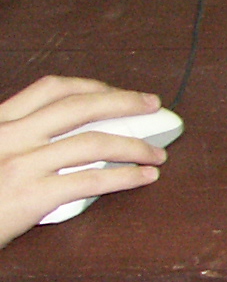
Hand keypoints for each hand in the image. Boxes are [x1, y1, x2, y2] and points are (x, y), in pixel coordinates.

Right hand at [0, 77, 167, 246]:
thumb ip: (18, 140)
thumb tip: (67, 137)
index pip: (49, 89)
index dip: (90, 86)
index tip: (116, 92)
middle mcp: (9, 137)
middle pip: (78, 107)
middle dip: (123, 102)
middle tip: (153, 106)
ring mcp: (20, 165)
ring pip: (93, 143)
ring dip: (134, 145)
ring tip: (157, 153)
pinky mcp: (31, 196)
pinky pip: (91, 180)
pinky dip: (126, 176)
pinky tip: (145, 177)